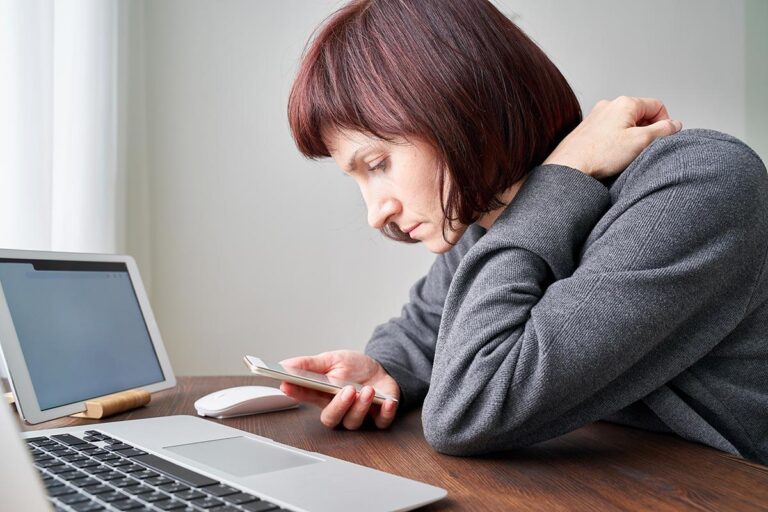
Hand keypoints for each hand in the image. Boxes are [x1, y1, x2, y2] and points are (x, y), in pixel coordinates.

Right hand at [279, 350, 399, 429]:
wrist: (381, 369)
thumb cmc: (355, 368)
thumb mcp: (332, 360)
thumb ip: (309, 364)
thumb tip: (284, 364)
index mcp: (323, 395)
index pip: (305, 396)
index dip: (296, 393)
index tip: (288, 384)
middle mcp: (339, 409)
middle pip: (331, 418)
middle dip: (338, 405)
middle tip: (347, 390)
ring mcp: (358, 415)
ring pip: (354, 421)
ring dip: (361, 406)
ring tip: (368, 390)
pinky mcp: (379, 417)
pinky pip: (381, 422)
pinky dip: (385, 413)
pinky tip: (386, 402)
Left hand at [543, 96, 682, 178]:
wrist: (568, 167)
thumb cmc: (600, 155)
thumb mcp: (640, 142)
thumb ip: (662, 130)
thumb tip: (675, 125)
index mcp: (625, 103)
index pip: (657, 106)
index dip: (664, 123)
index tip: (661, 140)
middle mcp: (609, 105)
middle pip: (641, 114)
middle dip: (647, 131)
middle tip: (643, 150)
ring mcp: (597, 116)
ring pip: (625, 124)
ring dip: (631, 138)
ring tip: (625, 155)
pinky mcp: (588, 129)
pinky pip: (611, 132)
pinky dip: (616, 142)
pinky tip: (611, 156)